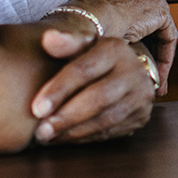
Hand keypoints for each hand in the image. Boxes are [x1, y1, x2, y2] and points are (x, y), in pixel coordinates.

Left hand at [28, 32, 154, 144]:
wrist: (129, 71)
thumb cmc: (96, 58)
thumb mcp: (83, 45)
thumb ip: (66, 43)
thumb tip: (48, 39)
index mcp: (116, 49)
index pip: (84, 70)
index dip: (59, 90)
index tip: (36, 108)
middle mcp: (134, 72)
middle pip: (98, 98)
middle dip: (66, 116)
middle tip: (40, 130)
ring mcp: (140, 97)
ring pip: (105, 120)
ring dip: (73, 131)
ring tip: (47, 136)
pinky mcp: (140, 117)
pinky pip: (110, 132)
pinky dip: (84, 137)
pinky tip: (64, 138)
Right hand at [57, 0, 176, 93]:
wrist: (84, 20)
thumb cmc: (80, 27)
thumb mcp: (88, 29)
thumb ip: (98, 36)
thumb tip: (89, 61)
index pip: (130, 17)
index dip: (133, 44)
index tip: (129, 64)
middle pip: (147, 25)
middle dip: (148, 53)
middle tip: (146, 78)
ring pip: (158, 33)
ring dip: (156, 59)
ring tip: (152, 84)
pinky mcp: (159, 8)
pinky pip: (167, 36)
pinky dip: (164, 58)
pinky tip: (156, 78)